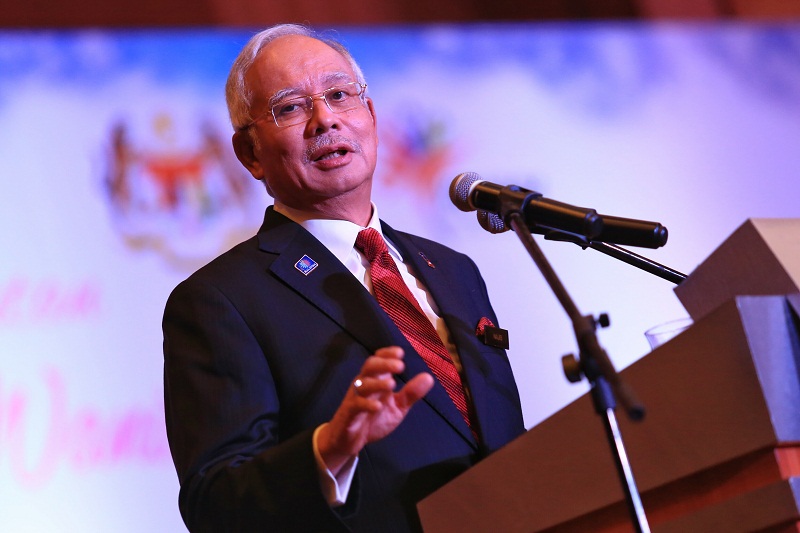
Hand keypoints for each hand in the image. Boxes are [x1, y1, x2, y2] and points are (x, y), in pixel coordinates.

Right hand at [316, 346, 433, 474]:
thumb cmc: (373, 419)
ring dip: (377, 383)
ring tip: (392, 384)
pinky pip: (356, 405)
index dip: (387, 354)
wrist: (349, 440)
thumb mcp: (397, 407)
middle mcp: (364, 385)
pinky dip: (366, 404)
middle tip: (400, 366)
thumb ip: (410, 393)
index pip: (378, 360)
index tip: (400, 352)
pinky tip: (378, 406)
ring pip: (362, 384)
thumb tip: (429, 377)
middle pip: (369, 366)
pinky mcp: (349, 413)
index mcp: (375, 380)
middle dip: (384, 363)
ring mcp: (355, 398)